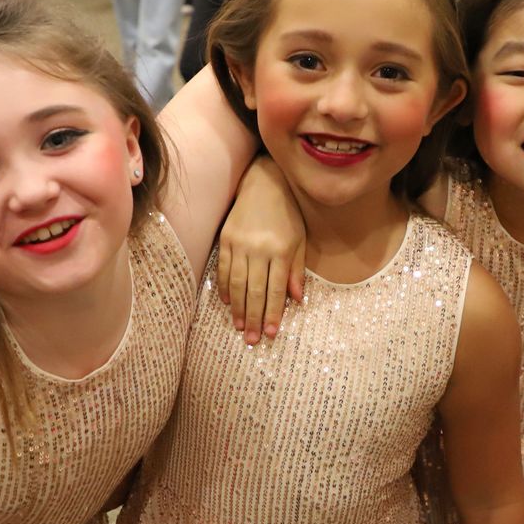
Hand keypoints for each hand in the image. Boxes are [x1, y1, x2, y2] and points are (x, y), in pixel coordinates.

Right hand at [216, 160, 306, 343]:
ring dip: (237, 309)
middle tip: (251, 340)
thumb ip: (297, 270)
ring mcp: (239, 244)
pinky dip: (225, 288)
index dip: (272, 313)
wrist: (264, 183)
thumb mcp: (300, 240)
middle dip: (253, 318)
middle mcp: (258, 249)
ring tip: (239, 327)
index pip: (276, 289)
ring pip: (237, 284)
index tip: (270, 333)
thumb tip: (296, 300)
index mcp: (280, 250)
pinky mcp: (225, 239)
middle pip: (254, 291)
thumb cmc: (287, 214)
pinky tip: (227, 303)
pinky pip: (223, 270)